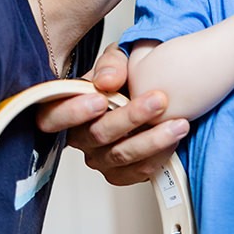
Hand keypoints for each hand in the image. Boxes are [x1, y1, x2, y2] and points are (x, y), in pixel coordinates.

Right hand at [36, 43, 188, 185]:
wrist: (152, 93)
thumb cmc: (126, 77)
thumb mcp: (118, 60)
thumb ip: (111, 64)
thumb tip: (107, 81)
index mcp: (67, 109)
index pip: (53, 117)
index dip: (73, 112)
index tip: (100, 99)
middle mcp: (80, 138)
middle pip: (97, 135)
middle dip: (130, 117)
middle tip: (158, 100)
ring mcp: (100, 158)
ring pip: (121, 155)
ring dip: (153, 139)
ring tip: (179, 123)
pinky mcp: (122, 173)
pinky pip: (138, 171)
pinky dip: (159, 155)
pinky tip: (175, 139)